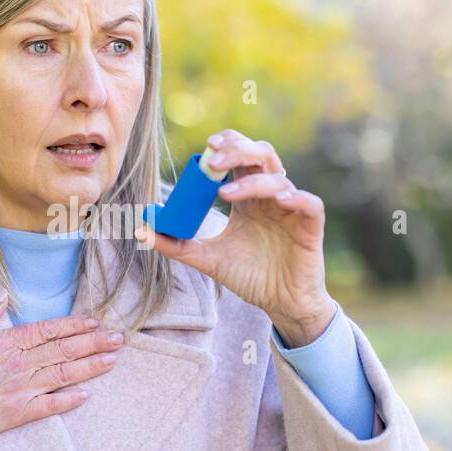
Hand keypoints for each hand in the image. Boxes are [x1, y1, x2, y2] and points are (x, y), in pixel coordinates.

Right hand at [0, 290, 124, 450]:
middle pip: (64, 351)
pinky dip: (69, 401)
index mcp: (3, 343)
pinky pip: (49, 408)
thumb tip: (1, 294)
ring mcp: (19, 392)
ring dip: (90, 367)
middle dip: (94, 344)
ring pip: (64, 376)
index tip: (94, 322)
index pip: (48, 331)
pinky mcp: (15, 416)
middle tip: (119, 339)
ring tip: (113, 361)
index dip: (74, 326)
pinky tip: (87, 396)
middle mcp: (18, 366)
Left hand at [136, 128, 336, 347]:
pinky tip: (280, 200)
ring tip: (226, 194)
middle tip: (213, 161)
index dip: (227, 146)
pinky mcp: (310, 226)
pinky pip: (310, 204)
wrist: (280, 304)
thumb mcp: (208, 259)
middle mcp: (270, 196)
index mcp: (248, 196)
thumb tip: (141, 230)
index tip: (206, 148)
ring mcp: (291, 209)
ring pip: (279, 178)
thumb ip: (177, 244)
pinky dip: (296, 197)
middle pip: (261, 155)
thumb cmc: (250, 276)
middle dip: (238, 151)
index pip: (240, 157)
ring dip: (252, 181)